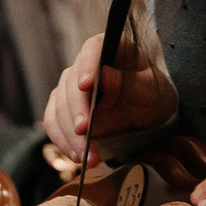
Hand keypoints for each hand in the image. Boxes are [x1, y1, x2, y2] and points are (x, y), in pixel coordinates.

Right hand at [42, 32, 175, 167]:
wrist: (146, 115)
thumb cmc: (151, 95)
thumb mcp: (151, 90)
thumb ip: (131, 83)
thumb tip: (104, 74)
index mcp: (108, 48)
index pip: (92, 50)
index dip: (87, 66)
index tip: (87, 85)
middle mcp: (84, 64)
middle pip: (71, 83)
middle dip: (76, 110)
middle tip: (84, 131)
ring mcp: (70, 87)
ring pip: (58, 106)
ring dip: (68, 133)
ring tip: (85, 155)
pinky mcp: (63, 109)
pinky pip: (53, 123)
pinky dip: (62, 141)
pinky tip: (76, 156)